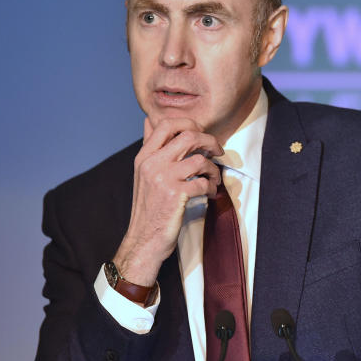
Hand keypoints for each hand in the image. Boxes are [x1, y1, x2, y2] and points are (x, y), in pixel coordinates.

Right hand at [112, 117, 222, 285]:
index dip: (188, 122)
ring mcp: (163, 179)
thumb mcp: (143, 173)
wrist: (143, 239)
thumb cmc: (148, 208)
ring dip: (213, 168)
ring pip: (199, 159)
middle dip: (209, 140)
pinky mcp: (176, 195)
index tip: (201, 132)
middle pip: (188, 135)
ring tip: (214, 178)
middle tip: (217, 150)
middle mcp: (151, 164)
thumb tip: (149, 121)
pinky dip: (212, 187)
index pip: (166, 124)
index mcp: (143, 156)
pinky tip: (210, 193)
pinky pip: (203, 182)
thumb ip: (150, 148)